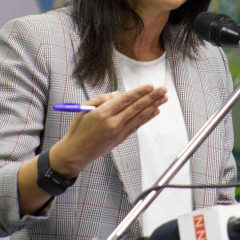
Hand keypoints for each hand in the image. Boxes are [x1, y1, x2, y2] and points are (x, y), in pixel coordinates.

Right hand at [50, 85, 167, 175]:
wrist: (75, 153)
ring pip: (139, 117)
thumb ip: (102, 99)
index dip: (139, 92)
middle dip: (151, 97)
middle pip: (136, 107)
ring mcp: (118, 132)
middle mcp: (113, 123)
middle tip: (163, 90)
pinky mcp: (121, 138)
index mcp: (102, 113)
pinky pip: (137, 126)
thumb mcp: (84, 109)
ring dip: (153, 106)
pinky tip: (155, 111)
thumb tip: (119, 94)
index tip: (150, 86)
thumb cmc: (78, 129)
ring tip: (163, 99)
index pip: (125, 100)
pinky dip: (147, 118)